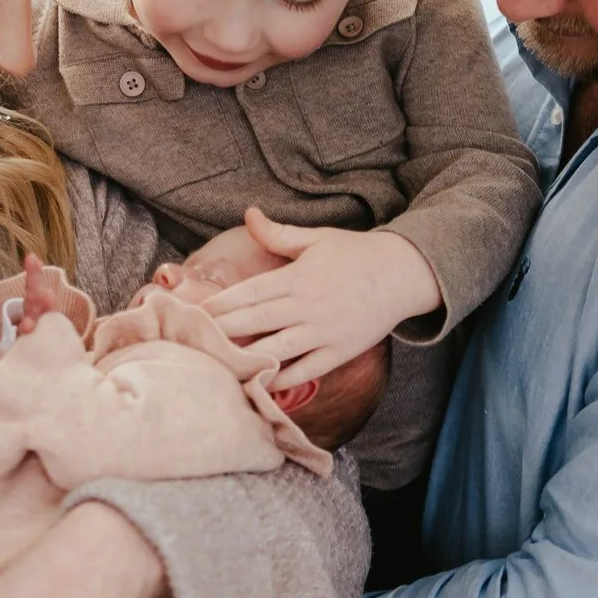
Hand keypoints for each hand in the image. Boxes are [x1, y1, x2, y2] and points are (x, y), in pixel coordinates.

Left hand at [202, 208, 443, 388]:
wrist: (403, 275)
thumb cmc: (356, 254)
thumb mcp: (317, 238)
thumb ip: (278, 233)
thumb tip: (248, 214)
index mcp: (300, 276)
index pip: (251, 293)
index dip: (221, 304)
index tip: (195, 313)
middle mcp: (309, 306)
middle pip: (257, 321)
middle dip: (224, 332)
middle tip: (193, 341)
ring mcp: (325, 332)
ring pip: (278, 349)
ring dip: (248, 359)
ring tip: (219, 366)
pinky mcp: (340, 352)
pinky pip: (307, 370)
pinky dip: (284, 379)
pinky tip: (260, 383)